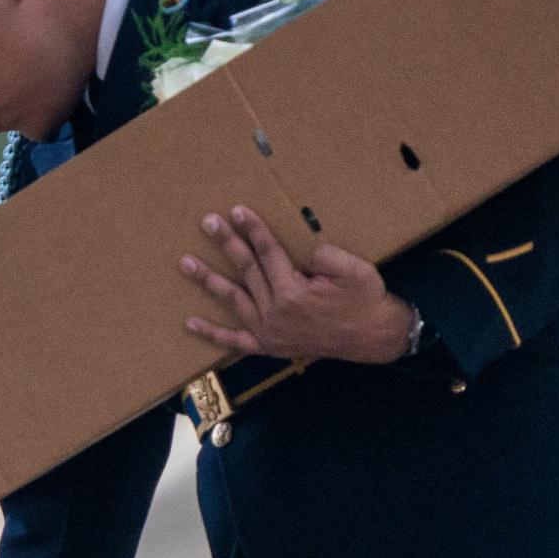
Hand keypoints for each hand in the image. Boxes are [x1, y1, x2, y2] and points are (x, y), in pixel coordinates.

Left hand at [181, 205, 413, 365]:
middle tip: (208, 222)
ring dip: (208, 281)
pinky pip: (236, 341)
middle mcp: (276, 313)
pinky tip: (190, 323)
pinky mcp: (269, 346)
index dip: (253, 229)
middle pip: (246, 271)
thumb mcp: (356, 272)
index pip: (267, 253)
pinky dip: (212, 334)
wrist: (373, 338)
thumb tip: (303, 247)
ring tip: (185, 263)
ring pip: (233, 300)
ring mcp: (269, 332)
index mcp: (294, 293)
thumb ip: (328, 256)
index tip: (237, 211)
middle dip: (227, 243)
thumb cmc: (365, 300)